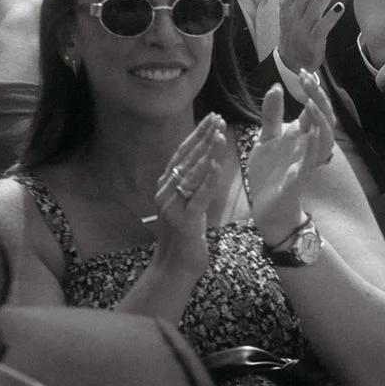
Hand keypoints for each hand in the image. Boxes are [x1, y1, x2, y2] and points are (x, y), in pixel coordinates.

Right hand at [148, 111, 231, 270]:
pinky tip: (217, 166)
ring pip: (191, 174)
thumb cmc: (185, 235)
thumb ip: (192, 184)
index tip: (211, 118)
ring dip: (206, 153)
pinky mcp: (184, 222)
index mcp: (166, 186)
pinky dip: (208, 181)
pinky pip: (197, 197)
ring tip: (219, 135)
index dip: (196, 135)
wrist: (175, 267)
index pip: (182, 154)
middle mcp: (165, 193)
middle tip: (217, 118)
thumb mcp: (188, 204)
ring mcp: (172, 207)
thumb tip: (205, 160)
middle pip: (186, 159)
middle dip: (203, 137)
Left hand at [242, 80, 335, 245]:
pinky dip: (314, 148)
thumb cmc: (269, 174)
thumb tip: (277, 87)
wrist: (265, 208)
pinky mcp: (299, 180)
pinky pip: (311, 163)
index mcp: (301, 136)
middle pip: (325, 119)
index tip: (304, 71)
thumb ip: (272, 115)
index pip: (314, 109)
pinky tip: (312, 133)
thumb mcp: (266, 139)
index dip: (313, 90)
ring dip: (321, 121)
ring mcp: (306, 163)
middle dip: (319, 98)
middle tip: (307, 80)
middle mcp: (308, 147)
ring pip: (326, 141)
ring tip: (312, 103)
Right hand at [275, 0, 344, 86]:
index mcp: (287, 4)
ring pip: (313, 8)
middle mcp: (293, 14)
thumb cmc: (294, 28)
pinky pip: (322, 27)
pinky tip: (340, 7)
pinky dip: (331, 17)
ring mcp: (302, 28)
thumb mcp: (289, 6)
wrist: (292, 60)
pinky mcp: (313, 41)